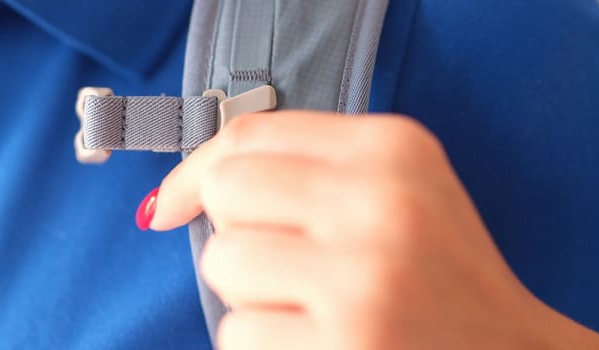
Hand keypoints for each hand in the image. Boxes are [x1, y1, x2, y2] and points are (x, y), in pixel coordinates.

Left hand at [142, 111, 598, 349]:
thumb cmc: (435, 276)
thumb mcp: (394, 190)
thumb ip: (298, 170)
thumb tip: (163, 205)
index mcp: (395, 149)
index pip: (250, 135)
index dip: (196, 172)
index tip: (173, 206)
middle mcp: (382, 203)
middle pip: (227, 192)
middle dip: (239, 235)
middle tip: (294, 268)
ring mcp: (363, 280)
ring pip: (224, 265)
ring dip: (252, 298)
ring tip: (315, 310)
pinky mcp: (345, 348)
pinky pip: (238, 334)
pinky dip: (265, 345)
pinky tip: (322, 344)